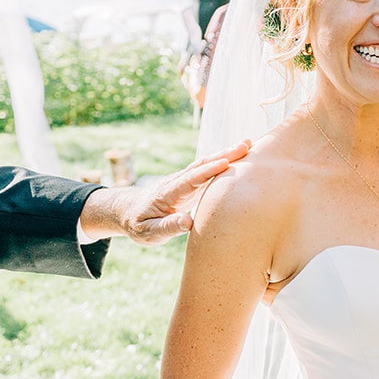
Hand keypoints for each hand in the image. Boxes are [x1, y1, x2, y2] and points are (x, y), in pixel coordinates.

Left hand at [79, 140, 251, 244]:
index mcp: (168, 194)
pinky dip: (225, 160)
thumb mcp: (148, 233)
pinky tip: (241, 156)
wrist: (129, 211)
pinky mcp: (191, 182)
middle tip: (246, 145)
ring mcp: (185, 180)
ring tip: (250, 145)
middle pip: (202, 165)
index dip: (207, 172)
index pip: (190, 180)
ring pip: (207, 164)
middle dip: (224, 154)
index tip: (225, 163)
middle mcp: (177, 182)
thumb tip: (187, 222)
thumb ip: (167, 228)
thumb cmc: (139, 225)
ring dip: (227, 153)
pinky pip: (209, 169)